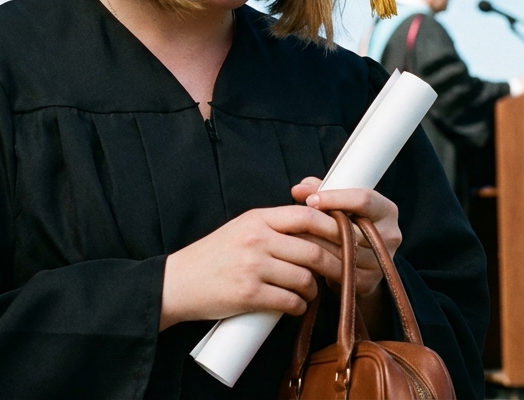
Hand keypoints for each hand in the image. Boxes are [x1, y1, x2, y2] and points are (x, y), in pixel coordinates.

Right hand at [160, 205, 341, 329]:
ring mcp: (253, 267)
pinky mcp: (249, 295)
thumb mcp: (242, 229)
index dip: (334, 228)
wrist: (177, 283)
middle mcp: (256, 239)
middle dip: (335, 265)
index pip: (308, 216)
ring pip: (306, 279)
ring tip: (310, 292)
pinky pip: (290, 302)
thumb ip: (273, 227)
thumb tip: (316, 233)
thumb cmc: (213, 257)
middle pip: (314, 251)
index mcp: (257, 218)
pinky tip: (296, 307)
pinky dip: (299, 307)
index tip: (346, 240)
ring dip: (315, 290)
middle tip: (342, 274)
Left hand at [289, 177, 401, 297]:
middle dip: (319, 224)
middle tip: (294, 221)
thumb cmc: (347, 222)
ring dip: (314, 244)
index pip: (364, 199)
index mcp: (386, 210)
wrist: (360, 260)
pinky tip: (301, 256)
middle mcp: (390, 235)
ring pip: (342, 251)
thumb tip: (298, 190)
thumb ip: (319, 190)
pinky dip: (317, 263)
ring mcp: (381, 261)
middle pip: (351, 228)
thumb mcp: (339, 202)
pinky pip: (338, 271)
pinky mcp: (368, 281)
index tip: (310, 200)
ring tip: (293, 237)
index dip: (335, 198)